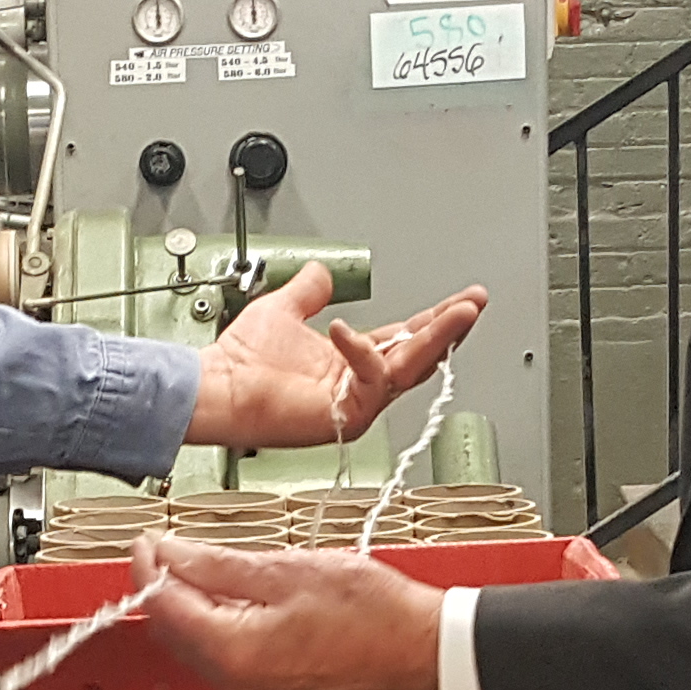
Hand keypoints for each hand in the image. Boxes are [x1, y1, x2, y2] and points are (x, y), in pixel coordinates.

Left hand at [126, 533, 450, 689]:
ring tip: (204, 569)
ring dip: (192, 610)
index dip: (150, 568)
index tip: (149, 540)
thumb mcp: (285, 570)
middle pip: (175, 634)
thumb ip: (216, 564)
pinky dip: (219, 632)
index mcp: (237, 654)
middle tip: (169, 549)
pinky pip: (226, 665)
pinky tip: (234, 604)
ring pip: (198, 651)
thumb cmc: (369, 610)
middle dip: (165, 589)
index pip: (166, 608)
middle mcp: (239, 688)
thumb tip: (170, 552)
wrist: (419, 647)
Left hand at [186, 262, 490, 448]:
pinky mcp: (346, 417)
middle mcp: (359, 385)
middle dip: (450, 328)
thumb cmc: (240, 361)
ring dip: (436, 338)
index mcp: (352, 362)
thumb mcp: (284, 309)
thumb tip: (320, 272)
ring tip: (458, 312)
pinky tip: (348, 331)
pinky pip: (372, 381)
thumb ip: (308, 291)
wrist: (216, 387)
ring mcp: (355, 404)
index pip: (405, 339)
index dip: (434, 318)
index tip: (462, 300)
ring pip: (409, 369)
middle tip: (474, 304)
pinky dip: (363, 353)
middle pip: (419, 356)